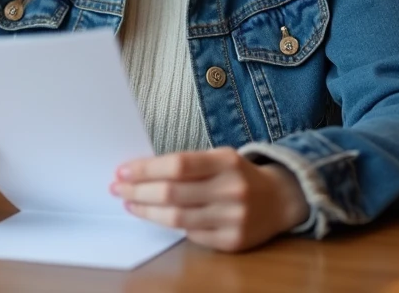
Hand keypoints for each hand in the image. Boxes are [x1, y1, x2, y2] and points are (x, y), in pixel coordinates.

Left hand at [110, 147, 309, 251]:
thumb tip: (142, 171)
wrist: (280, 200)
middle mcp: (232, 190)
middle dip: (138, 190)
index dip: (146, 169)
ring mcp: (233, 218)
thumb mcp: (220, 158)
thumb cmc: (239, 175)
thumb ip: (188, 164)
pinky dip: (172, 225)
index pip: (177, 164)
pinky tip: (160, 216)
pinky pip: (191, 234)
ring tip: (130, 203)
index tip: (123, 171)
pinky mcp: (232, 241)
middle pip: (172, 193)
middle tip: (118, 188)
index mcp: (227, 162)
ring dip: (147, 211)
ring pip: (177, 218)